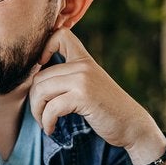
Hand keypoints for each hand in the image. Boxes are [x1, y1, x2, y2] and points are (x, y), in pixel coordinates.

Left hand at [28, 28, 164, 157]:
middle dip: (34, 99)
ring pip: (41, 91)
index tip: (43, 69)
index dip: (44, 47)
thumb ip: (70, 78)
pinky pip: (51, 108)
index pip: (60, 35)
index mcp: (84, 60)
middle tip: (40, 115)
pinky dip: (47, 121)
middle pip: (39, 76)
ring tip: (44, 122)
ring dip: (37, 112)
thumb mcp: (90, 86)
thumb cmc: (107, 109)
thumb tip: (36, 83)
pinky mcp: (83, 97)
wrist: (131, 125)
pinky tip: (51, 129)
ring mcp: (83, 80)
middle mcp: (83, 66)